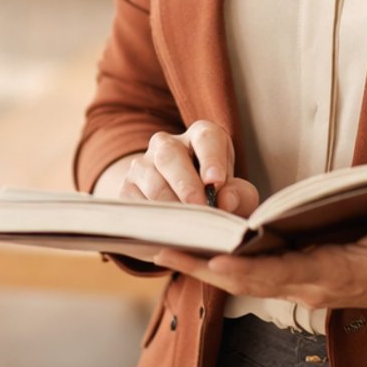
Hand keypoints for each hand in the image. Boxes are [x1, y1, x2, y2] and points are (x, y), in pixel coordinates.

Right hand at [104, 121, 262, 216]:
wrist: (183, 217)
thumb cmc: (218, 199)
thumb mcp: (237, 197)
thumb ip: (239, 196)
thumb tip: (225, 200)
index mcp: (201, 137)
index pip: (206, 137)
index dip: (211, 158)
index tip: (216, 183)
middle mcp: (168, 144)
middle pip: (170, 154)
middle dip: (185, 183)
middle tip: (199, 208)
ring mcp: (143, 164)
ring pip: (150, 177)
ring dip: (169, 203)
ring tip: (186, 225)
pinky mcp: (127, 187)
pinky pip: (134, 199)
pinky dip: (150, 216)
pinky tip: (165, 229)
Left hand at [149, 195, 366, 315]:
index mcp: (333, 274)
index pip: (275, 274)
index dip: (240, 267)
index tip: (207, 255)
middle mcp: (311, 282)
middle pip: (246, 280)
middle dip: (202, 265)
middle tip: (159, 244)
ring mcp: (307, 280)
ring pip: (247, 276)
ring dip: (209, 262)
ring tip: (167, 240)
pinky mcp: (307, 271)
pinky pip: (259, 270)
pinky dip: (230, 259)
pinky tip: (205, 243)